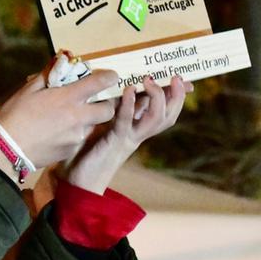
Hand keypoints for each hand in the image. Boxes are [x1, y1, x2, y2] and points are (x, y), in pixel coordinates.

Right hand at [0, 57, 120, 180]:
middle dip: (105, 105)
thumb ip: (50, 73)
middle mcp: (78, 117)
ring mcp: (77, 136)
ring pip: (94, 126)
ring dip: (88, 120)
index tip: (111, 77)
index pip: (100, 83)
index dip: (110, 78)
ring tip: (69, 118)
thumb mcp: (30, 89)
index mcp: (68, 97)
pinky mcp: (71, 150)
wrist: (7, 149)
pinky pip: (80, 139)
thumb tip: (62, 58)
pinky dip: (75, 134)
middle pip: (108, 110)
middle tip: (93, 102)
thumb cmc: (15, 115)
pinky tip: (58, 133)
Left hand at [64, 75, 191, 194]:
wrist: (79, 181)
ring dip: (157, 97)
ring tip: (149, 80)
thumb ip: (114, 108)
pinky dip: (129, 104)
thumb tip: (117, 85)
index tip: (181, 78)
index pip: (166, 112)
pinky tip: (128, 90)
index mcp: (137, 130)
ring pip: (156, 119)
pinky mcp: (115, 141)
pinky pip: (126, 121)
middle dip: (176, 95)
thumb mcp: (104, 124)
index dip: (177, 96)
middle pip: (168, 116)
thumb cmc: (87, 152)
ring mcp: (129, 138)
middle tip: (175, 77)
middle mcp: (138, 134)